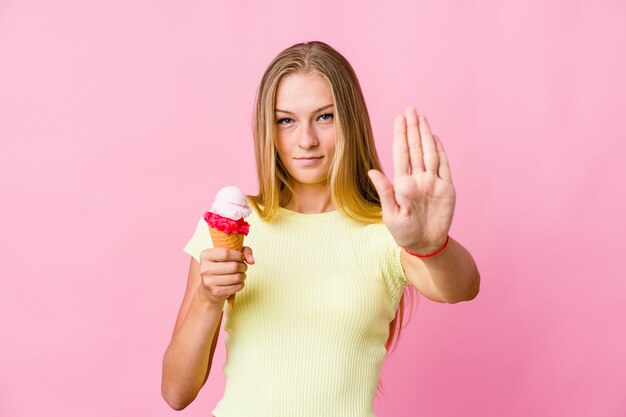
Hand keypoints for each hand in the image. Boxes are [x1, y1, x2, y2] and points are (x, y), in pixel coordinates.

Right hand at [198, 246, 254, 305]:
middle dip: (243, 267)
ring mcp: (209, 282)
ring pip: (236, 277)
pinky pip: (236, 287)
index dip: (238, 255)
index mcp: (206, 255)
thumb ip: (243, 251)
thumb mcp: (230, 254)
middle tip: (243, 267)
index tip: (240, 257)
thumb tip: (252, 261)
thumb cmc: (222, 267)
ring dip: (243, 276)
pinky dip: (241, 284)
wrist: (210, 288)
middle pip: (233, 266)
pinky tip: (237, 282)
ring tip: (241, 275)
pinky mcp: (215, 292)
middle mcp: (204, 268)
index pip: (226, 253)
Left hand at [368, 107, 455, 253]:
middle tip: (410, 109)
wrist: (426, 245)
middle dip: (412, 128)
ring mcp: (432, 182)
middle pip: (415, 148)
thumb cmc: (404, 232)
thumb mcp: (390, 215)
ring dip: (425, 135)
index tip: (399, 118)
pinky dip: (440, 151)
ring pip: (429, 153)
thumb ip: (385, 192)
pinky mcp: (446, 189)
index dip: (400, 135)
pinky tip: (435, 137)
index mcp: (402, 183)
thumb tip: (372, 171)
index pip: (401, 154)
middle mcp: (418, 179)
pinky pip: (444, 166)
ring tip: (421, 117)